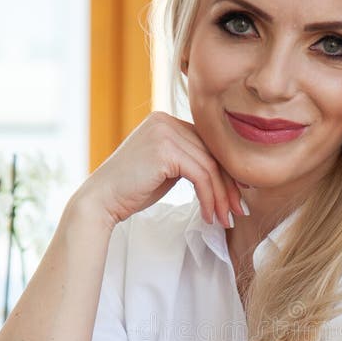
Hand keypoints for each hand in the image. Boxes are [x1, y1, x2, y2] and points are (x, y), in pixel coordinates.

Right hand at [78, 111, 245, 227]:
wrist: (102, 201)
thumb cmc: (132, 190)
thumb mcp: (166, 170)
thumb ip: (190, 162)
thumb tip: (226, 175)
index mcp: (167, 121)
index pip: (208, 145)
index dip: (227, 172)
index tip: (239, 196)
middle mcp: (166, 120)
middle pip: (212, 154)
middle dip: (229, 187)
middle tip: (239, 212)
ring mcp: (165, 132)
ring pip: (210, 166)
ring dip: (221, 197)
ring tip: (225, 220)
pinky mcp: (165, 149)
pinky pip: (200, 175)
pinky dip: (209, 198)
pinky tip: (208, 215)